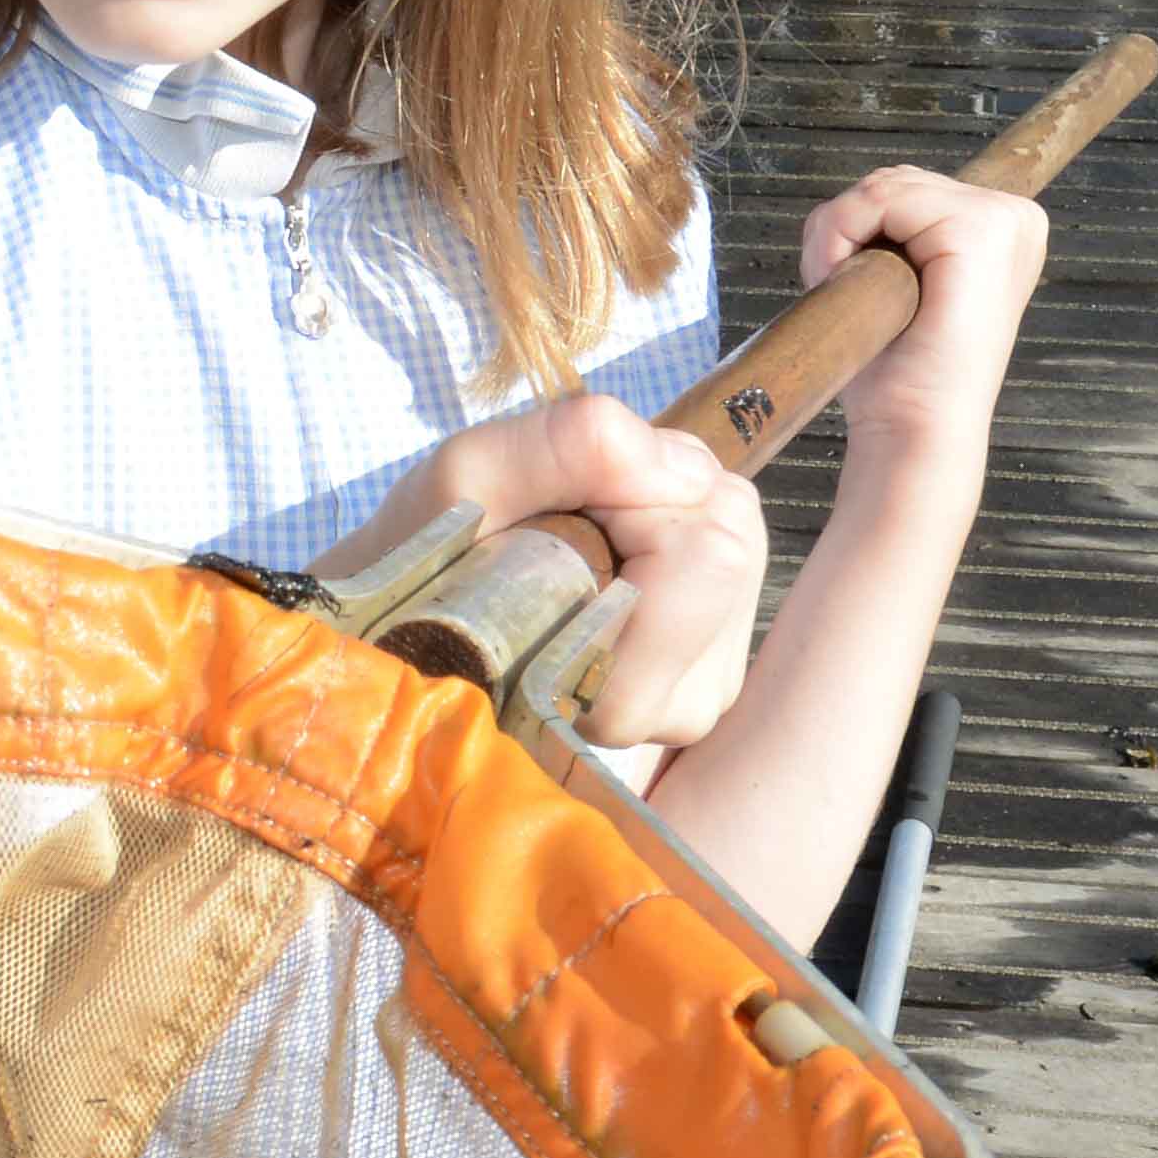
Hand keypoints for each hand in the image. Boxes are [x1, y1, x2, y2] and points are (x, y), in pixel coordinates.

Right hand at [344, 390, 772, 752]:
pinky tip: (617, 537)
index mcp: (620, 697)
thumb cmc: (429, 557)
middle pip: (732, 535)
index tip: (548, 510)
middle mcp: (686, 706)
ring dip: (663, 497)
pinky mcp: (724, 652)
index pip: (702, 552)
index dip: (625, 492)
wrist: (417, 610)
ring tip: (583, 526)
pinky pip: (736, 539)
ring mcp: (713, 684)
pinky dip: (677, 510)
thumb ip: (564, 451)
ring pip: (740, 529)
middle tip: (567, 515)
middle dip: (651, 491)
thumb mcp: (465, 478)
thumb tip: (688, 468)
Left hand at [802, 166, 1048, 458]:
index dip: (860, 229)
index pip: (906, 187)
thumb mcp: (894, 277)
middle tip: (853, 295)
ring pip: (882, 187)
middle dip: (846, 231)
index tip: (864, 288)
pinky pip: (882, 198)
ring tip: (863, 298)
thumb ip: (887, 226)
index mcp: (1002, 227)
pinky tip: (863, 285)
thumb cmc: (900, 371)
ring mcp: (1004, 219)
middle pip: (892, 180)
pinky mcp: (980, 229)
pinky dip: (845, 234)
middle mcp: (1014, 216)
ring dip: (841, 237)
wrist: (915, 427)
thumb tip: (854, 199)